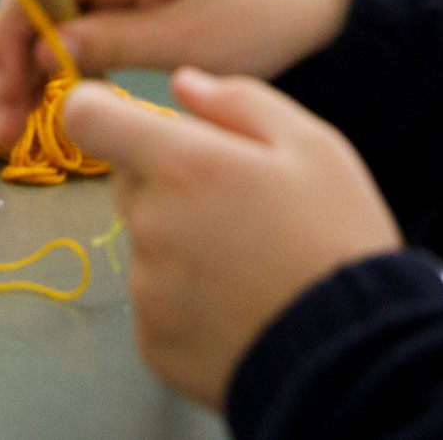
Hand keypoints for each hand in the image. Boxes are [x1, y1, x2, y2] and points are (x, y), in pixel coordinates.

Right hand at [0, 0, 351, 148]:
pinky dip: (67, 56)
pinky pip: (84, 18)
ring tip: (26, 126)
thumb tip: (44, 53)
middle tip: (8, 132)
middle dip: (15, 61)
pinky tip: (67, 96)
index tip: (8, 97)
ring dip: (35, 64)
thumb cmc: (258, 18)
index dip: (8, 36)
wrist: (319, 4)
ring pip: (55, 13)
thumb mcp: (185, 40)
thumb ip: (110, 43)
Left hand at [67, 68, 401, 408]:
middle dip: (170, 181)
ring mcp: (146, 291)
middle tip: (238, 205)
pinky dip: (186, 299)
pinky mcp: (152, 343)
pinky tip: (238, 306)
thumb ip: (239, 101)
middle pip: (129, 182)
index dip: (105, 112)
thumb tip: (181, 85)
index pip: (87, 116)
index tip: (139, 125)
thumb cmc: (338, 238)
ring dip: (181, 243)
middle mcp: (150, 225)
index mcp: (183, 166)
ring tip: (249, 264)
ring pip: (146, 244)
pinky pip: (155, 303)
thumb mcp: (312, 146)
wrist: (354, 357)